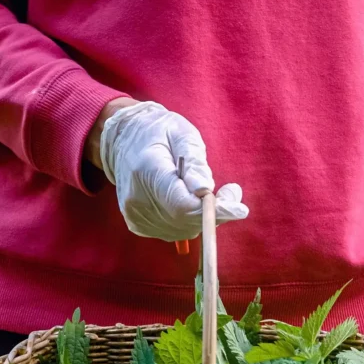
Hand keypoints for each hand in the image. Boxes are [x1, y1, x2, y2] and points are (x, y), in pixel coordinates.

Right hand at [95, 100, 248, 240]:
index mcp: (147, 171)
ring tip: (205, 190)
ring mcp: (135, 215)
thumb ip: (195, 162)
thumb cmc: (158, 132)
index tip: (240, 208)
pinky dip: (189, 220)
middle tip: (230, 192)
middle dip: (215, 212)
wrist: (123, 140)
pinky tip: (188, 200)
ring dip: (203, 216)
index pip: (183, 205)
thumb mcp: (181, 134)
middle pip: (186, 221)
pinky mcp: (138, 224)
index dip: (214, 211)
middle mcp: (137, 199)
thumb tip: (205, 190)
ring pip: (184, 230)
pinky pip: (175, 231)